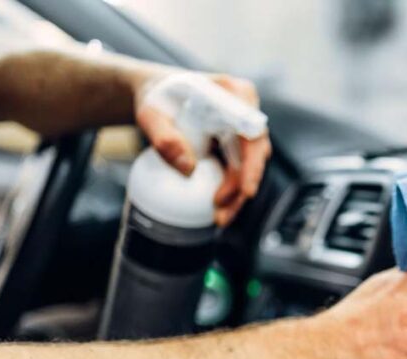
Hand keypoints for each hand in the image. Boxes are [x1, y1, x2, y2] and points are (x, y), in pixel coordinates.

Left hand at [135, 73, 271, 226]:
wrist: (157, 94)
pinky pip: (239, 170)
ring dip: (237, 194)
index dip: (253, 163)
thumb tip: (188, 169)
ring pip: (250, 167)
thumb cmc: (155, 98)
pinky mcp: (237, 145)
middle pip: (256, 154)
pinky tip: (218, 209)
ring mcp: (244, 129)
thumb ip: (164, 138)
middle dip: (242, 187)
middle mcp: (247, 110)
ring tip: (219, 217)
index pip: (252, 132)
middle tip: (221, 212)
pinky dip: (230, 191)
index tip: (246, 189)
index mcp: (235, 93)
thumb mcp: (150, 114)